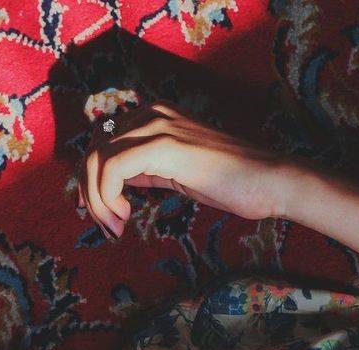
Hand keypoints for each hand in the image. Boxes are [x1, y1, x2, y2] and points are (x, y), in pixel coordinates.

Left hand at [79, 103, 297, 237]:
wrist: (269, 181)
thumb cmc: (230, 182)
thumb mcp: (175, 172)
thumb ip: (145, 169)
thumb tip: (115, 181)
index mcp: (153, 116)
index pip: (101, 143)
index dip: (92, 181)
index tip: (105, 213)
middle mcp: (151, 113)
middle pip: (92, 150)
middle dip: (89, 193)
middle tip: (105, 224)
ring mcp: (156, 125)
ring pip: (97, 159)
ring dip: (97, 200)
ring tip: (115, 226)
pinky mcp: (163, 144)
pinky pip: (112, 168)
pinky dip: (107, 196)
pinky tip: (125, 216)